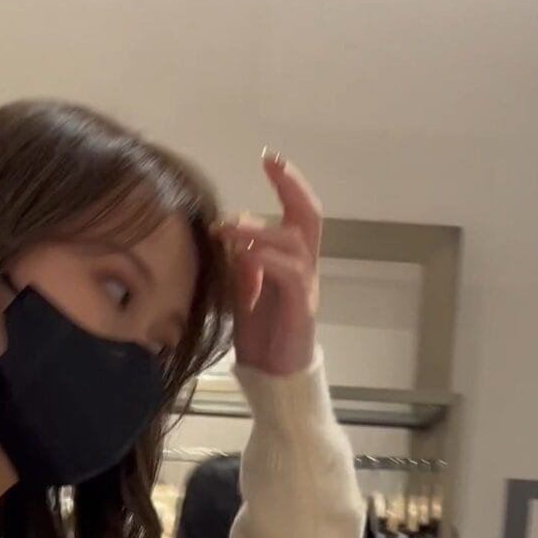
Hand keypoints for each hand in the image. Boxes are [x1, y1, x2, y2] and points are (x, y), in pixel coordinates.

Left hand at [220, 153, 320, 378]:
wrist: (274, 378)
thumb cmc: (261, 335)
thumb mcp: (242, 290)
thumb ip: (240, 262)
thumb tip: (230, 234)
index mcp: (291, 260)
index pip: (296, 213)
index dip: (288, 183)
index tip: (269, 158)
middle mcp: (304, 268)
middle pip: (310, 215)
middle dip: (292, 185)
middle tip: (271, 163)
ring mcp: (306, 287)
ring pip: (295, 242)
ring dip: (260, 229)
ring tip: (227, 228)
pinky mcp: (302, 309)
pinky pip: (290, 273)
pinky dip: (265, 259)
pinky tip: (243, 255)